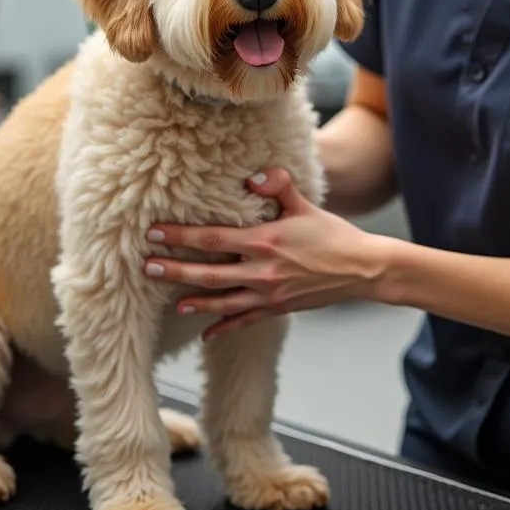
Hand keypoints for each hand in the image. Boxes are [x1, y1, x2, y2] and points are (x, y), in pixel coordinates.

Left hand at [142, 167, 393, 340]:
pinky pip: (244, 321)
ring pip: (222, 301)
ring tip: (172, 302)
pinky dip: (224, 327)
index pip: (213, 239)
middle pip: (208, 273)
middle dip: (175, 270)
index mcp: (265, 241)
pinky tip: (206, 334)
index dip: (181, 236)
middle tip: (147, 267)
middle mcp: (261, 271)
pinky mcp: (277, 308)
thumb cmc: (333, 235)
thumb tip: (252, 176)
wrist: (363, 270)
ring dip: (194, 302)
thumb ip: (278, 185)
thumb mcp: (305, 205)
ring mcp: (268, 294)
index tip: (155, 233)